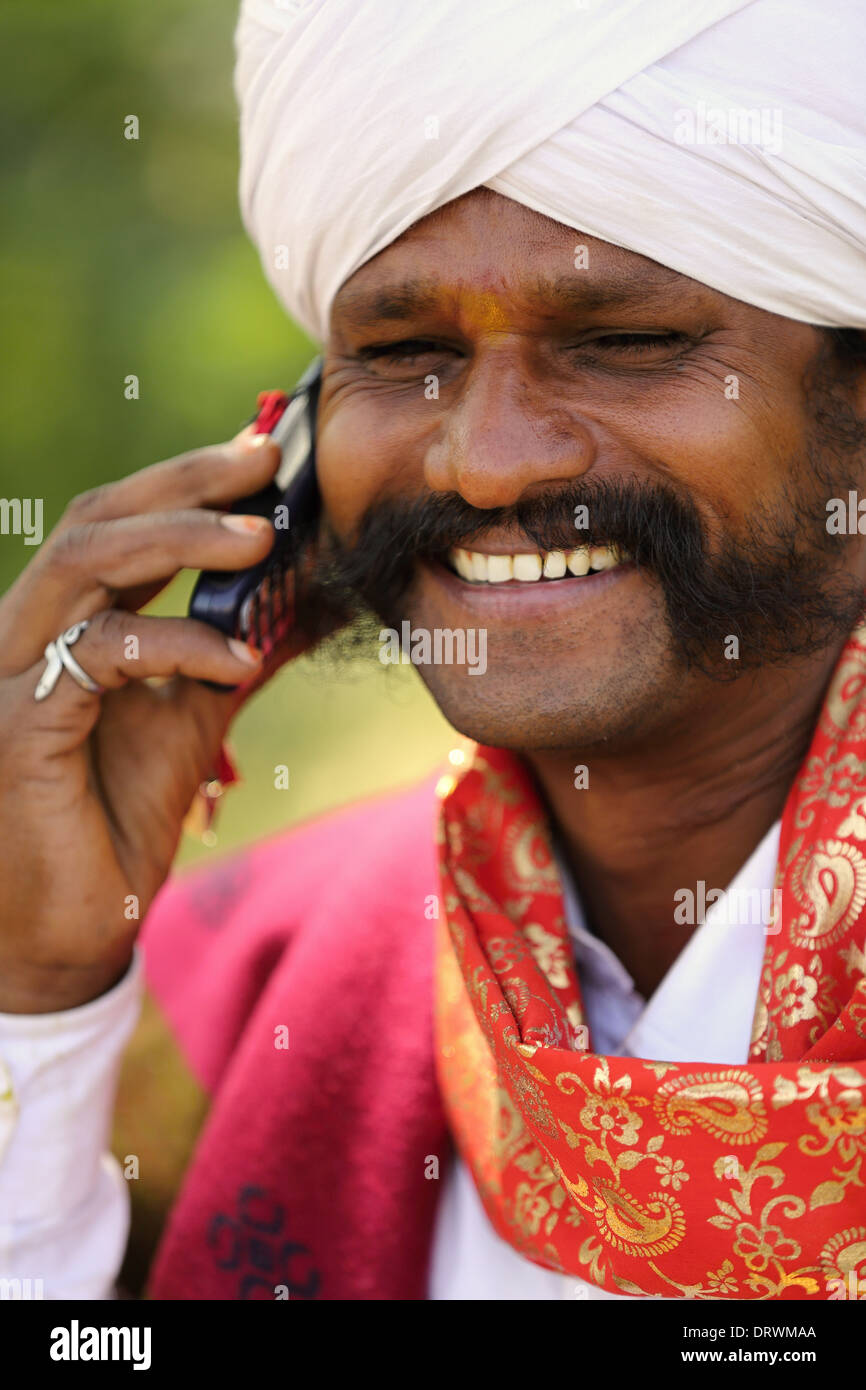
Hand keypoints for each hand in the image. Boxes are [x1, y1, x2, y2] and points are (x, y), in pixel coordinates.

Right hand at [0, 427, 309, 1011]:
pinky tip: (240, 662)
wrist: (72, 928)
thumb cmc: (117, 821)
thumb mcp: (184, 722)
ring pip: (84, 562)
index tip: (261, 458)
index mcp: (63, 625)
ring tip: (262, 536)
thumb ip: (218, 657)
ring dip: (179, 537)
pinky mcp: (23, 725)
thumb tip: (290, 603)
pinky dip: (179, 643)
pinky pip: (102, 653)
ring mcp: (13, 674)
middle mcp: (26, 634)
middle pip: (94, 519)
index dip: (182, 483)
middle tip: (263, 460)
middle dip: (182, 481)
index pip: (114, 525)